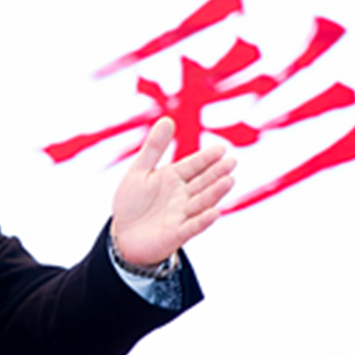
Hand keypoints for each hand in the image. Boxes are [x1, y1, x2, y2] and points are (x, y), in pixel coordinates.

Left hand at [110, 117, 237, 269]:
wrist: (122, 235)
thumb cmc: (132, 202)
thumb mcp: (140, 170)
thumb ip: (154, 147)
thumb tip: (168, 119)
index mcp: (174, 178)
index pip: (194, 165)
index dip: (206, 158)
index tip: (222, 148)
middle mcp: (182, 196)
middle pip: (202, 182)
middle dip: (216, 173)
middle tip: (232, 161)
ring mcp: (181, 215)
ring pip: (201, 202)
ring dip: (215, 193)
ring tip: (229, 181)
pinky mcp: (176, 234)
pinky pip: (192, 227)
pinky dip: (203, 220)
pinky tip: (215, 212)